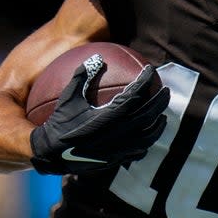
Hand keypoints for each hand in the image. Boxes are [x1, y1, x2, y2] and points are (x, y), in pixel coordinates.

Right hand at [30, 61, 169, 174]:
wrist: (51, 155)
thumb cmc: (59, 124)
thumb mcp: (68, 98)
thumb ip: (82, 77)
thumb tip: (96, 57)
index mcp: (108, 116)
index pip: (135, 94)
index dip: (145, 80)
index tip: (150, 70)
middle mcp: (119, 133)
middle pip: (149, 114)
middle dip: (160, 101)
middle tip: (166, 90)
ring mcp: (120, 148)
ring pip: (149, 136)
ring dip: (158, 124)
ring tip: (163, 115)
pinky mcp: (118, 160)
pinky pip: (140, 151)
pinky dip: (147, 142)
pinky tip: (148, 136)